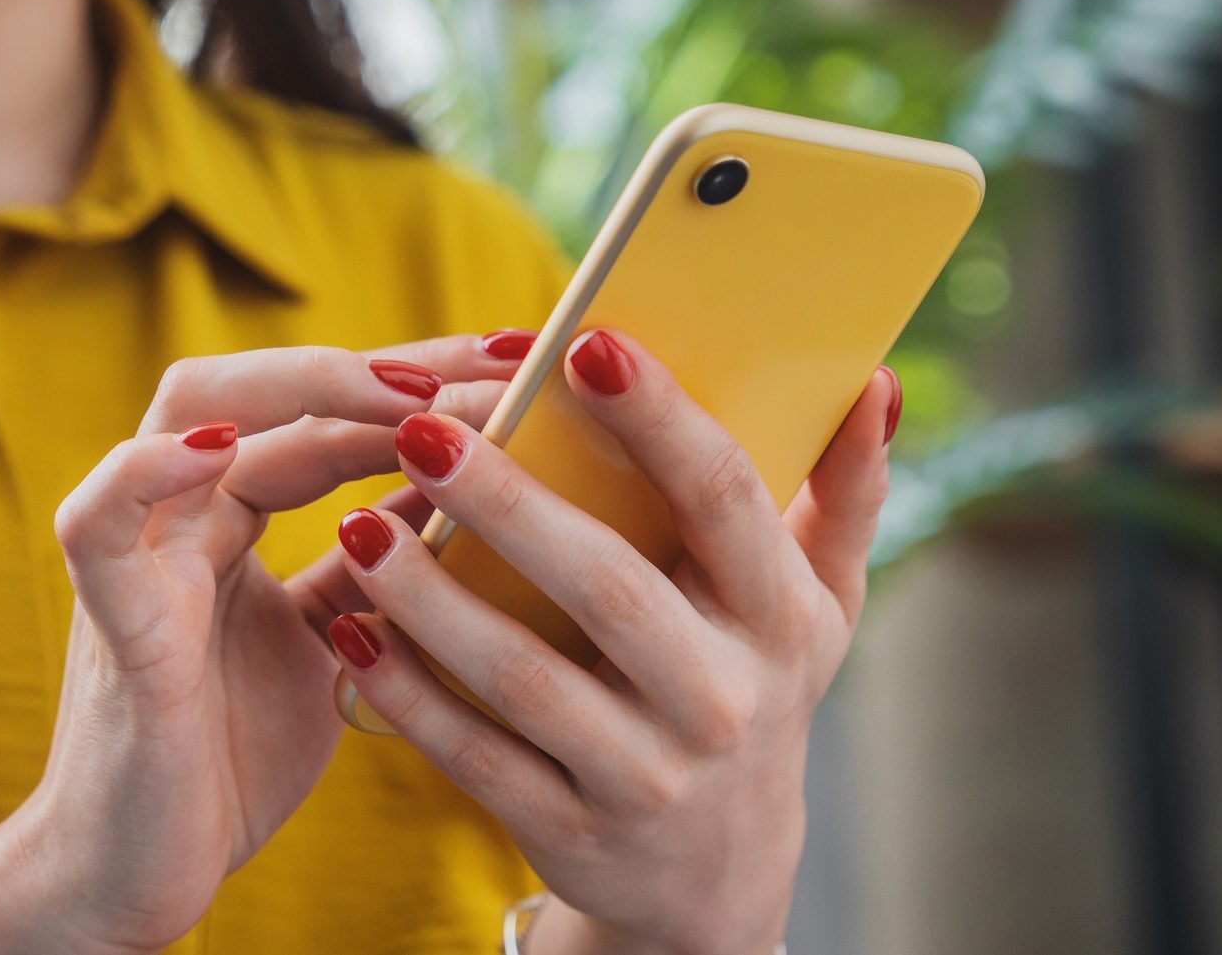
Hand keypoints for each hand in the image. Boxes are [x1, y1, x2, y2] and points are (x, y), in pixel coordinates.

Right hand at [16, 333, 534, 953]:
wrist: (142, 876)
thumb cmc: (233, 759)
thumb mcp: (338, 646)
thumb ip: (379, 569)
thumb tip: (465, 495)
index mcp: (235, 518)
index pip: (328, 414)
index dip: (423, 381)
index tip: (522, 363)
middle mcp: (186, 515)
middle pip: (270, 388)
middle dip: (386, 365)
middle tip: (496, 358)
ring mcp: (142, 556)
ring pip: (188, 412)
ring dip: (301, 388)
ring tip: (405, 389)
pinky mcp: (109, 620)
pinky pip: (101, 521)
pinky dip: (150, 471)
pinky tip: (222, 446)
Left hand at [325, 330, 897, 954]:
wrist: (719, 876)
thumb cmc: (757, 689)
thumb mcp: (819, 606)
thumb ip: (845, 494)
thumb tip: (872, 381)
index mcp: (779, 617)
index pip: (723, 499)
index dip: (660, 419)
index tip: (586, 344)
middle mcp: (721, 697)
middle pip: (609, 585)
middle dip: (511, 502)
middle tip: (423, 426)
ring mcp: (646, 774)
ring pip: (526, 678)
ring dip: (434, 600)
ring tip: (360, 524)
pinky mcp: (572, 829)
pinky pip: (477, 758)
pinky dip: (409, 697)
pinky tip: (349, 632)